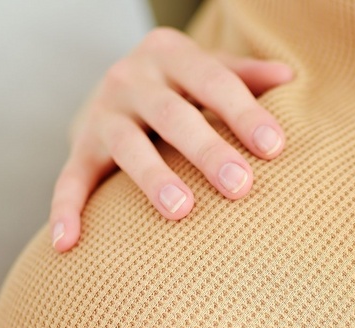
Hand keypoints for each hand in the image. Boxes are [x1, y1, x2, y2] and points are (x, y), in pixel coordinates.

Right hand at [50, 27, 294, 251]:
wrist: (120, 86)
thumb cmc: (185, 85)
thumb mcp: (211, 69)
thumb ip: (247, 76)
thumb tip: (289, 77)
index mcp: (171, 55)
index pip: (213, 80)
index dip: (243, 113)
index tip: (274, 147)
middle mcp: (132, 79)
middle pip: (172, 114)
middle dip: (206, 149)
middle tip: (239, 185)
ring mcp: (102, 113)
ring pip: (127, 146)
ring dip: (153, 178)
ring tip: (181, 211)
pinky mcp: (79, 147)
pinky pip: (70, 180)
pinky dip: (66, 210)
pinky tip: (69, 244)